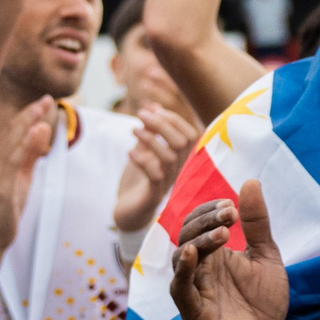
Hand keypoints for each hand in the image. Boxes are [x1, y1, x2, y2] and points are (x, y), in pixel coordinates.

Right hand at [0, 97, 55, 254]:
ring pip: (10, 142)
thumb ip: (32, 153)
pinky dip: (24, 144)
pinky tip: (35, 131)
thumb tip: (43, 129)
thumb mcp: (23, 175)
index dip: (30, 114)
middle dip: (30, 113)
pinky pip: (12, 161)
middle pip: (11, 131)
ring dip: (27, 123)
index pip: (14, 130)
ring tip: (42, 108)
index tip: (46, 100)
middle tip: (48, 98)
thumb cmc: (7, 206)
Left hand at [113, 104, 196, 237]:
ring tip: (132, 130)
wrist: (128, 212)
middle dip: (163, 124)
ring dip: (151, 139)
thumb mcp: (144, 150)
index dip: (174, 118)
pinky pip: (155, 176)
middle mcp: (180, 170)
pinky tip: (130, 152)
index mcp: (182, 159)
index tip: (153, 108)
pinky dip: (143, 161)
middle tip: (140, 114)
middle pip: (183, 142)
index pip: (191, 134)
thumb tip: (153, 107)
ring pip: (171, 157)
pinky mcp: (154, 196)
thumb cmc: (139, 179)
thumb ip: (150, 130)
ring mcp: (169, 183)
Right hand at [170, 180, 288, 319]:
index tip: (232, 205)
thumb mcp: (266, 256)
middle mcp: (199, 269)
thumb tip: (250, 181)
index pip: (197, 223)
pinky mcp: (194, 314)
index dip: (209, 210)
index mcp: (213, 254)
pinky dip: (182, 272)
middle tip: (230, 213)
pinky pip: (179, 291)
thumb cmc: (263, 302)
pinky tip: (192, 255)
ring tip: (222, 233)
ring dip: (199, 241)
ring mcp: (194, 290)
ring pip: (181, 259)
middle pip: (186, 236)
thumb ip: (257, 224)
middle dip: (204, 220)